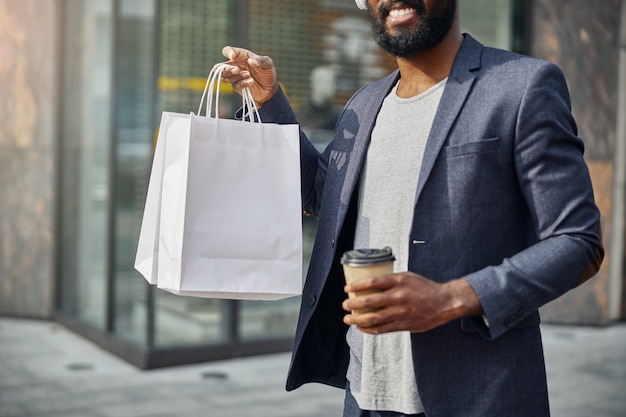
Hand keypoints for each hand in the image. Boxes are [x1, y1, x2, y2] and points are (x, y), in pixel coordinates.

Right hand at [220, 46, 278, 106]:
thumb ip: (261, 61)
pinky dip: (242, 83)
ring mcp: (235, 77)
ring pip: (225, 77)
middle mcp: (235, 65)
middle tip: (237, 70)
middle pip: (221, 66)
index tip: (233, 56)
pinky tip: (250, 81)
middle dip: (227, 69)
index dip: (228, 52)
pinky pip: (235, 85)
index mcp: (240, 56)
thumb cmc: (267, 72)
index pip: (227, 51)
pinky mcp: (237, 86)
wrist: (270, 89)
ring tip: (248, 75)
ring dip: (235, 76)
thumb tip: (251, 61)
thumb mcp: (268, 64)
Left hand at [342, 272, 482, 333]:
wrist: (444, 303)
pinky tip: (361, 327)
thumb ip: (390, 280)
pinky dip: (369, 329)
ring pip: (374, 318)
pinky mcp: (403, 324)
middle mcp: (399, 296)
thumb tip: (369, 284)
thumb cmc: (424, 288)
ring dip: (357, 319)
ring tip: (348, 319)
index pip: (373, 282)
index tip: (347, 288)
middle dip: (353, 304)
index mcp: (399, 281)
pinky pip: (382, 329)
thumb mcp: (407, 277)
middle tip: (345, 305)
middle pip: (370, 301)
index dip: (357, 286)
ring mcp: (401, 312)